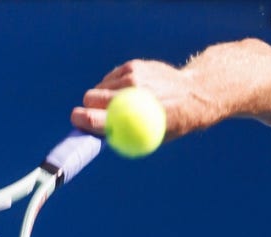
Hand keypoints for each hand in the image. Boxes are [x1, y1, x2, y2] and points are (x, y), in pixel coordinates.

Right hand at [70, 59, 211, 140]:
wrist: (193, 95)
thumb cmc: (171, 122)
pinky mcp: (133, 65)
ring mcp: (131, 77)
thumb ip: (123, 135)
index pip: (95, 118)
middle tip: (97, 114)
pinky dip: (112, 85)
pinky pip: (110, 77)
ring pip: (99, 86)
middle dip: (89, 107)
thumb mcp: (150, 137)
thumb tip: (95, 136)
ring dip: (102, 96)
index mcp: (134, 117)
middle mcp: (131, 94)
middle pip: (90, 98)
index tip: (77, 122)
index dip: (81, 120)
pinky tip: (125, 92)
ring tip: (119, 104)